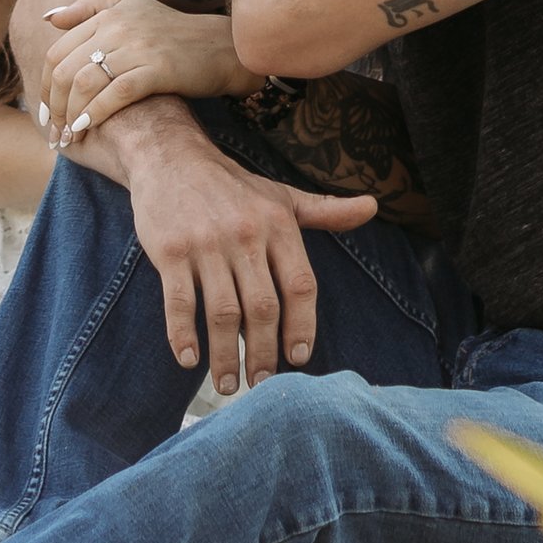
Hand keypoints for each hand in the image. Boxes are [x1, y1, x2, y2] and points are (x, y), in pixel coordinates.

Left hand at [38, 0, 248, 146]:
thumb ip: (89, 7)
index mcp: (107, 13)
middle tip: (53, 131)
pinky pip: (116, 94)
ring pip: (85, 83)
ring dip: (70, 115)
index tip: (45, 112)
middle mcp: (118, 26)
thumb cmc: (173, 32)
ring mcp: (138, 47)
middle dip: (53, 107)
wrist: (221, 47)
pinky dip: (96, 113)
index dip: (44, 86)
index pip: (57, 51)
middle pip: (65, 70)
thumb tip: (49, 18)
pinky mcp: (158, 68)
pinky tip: (88, 128)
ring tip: (68, 137)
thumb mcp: (130, 6)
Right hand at [105, 102, 378, 383]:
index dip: (303, 326)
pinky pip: (179, 301)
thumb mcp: (281, 196)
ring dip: (225, 355)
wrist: (171, 158)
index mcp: (278, 225)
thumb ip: (325, 211)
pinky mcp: (170, 251)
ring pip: (222, 312)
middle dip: (263, 353)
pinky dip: (183, 335)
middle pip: (262, 308)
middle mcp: (245, 235)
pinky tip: (189, 360)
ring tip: (227, 384)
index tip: (299, 358)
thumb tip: (372, 207)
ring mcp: (206, 244)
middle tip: (261, 384)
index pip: (300, 285)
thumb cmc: (232, 186)